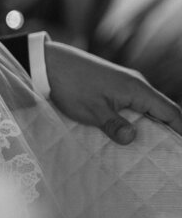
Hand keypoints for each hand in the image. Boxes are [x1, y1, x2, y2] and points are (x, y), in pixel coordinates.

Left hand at [44, 41, 181, 143]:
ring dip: (150, 127)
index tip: (180, 151)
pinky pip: (133, 105)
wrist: (49, 62)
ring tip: (151, 152)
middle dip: (167, 132)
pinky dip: (136, 119)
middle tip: (167, 156)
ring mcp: (125, 84)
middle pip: (162, 112)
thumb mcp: (91, 110)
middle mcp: (137, 84)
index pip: (172, 112)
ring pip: (147, 109)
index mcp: (138, 89)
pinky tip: (129, 134)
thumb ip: (113, 124)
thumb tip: (132, 139)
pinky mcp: (114, 86)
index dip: (180, 131)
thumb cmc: (70, 85)